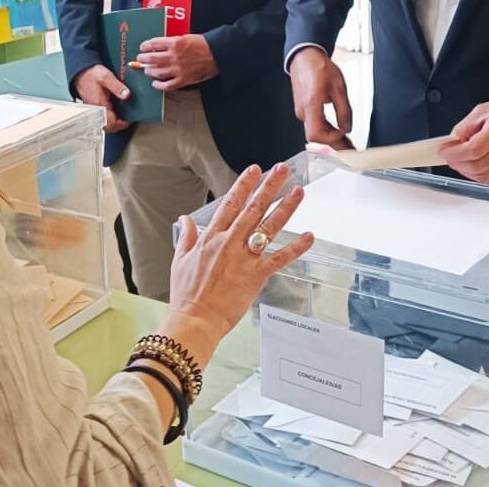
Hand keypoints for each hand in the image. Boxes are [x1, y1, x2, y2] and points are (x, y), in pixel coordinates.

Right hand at [72, 64, 130, 132]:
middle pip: (110, 127)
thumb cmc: (92, 75)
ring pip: (107, 125)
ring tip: (124, 115)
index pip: (112, 123)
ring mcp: (95, 112)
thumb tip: (126, 95)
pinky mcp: (95, 110)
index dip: (123, 123)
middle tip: (129, 118)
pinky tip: (117, 111)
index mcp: (99, 105)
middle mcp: (96, 111)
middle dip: (120, 125)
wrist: (81, 73)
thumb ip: (117, 86)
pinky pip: (104, 119)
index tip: (130, 119)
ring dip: (116, 122)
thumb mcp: (106, 77)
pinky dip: (112, 118)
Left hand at [137, 34, 217, 90]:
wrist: (218, 54)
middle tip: (140, 59)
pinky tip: (155, 83)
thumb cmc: (204, 44)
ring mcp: (178, 69)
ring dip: (149, 71)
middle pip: (151, 59)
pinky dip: (158, 85)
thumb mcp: (186, 37)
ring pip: (157, 72)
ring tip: (147, 70)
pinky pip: (167, 85)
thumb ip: (173, 42)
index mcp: (175, 43)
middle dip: (143, 59)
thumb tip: (160, 47)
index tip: (143, 47)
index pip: (153, 44)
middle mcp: (174, 56)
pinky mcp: (184, 80)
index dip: (145, 46)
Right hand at [161, 164, 314, 362]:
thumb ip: (185, 236)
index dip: (244, 185)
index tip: (254, 170)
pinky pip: (280, 258)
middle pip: (253, 208)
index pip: (230, 204)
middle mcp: (229, 243)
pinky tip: (309, 236)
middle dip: (269, 186)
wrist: (194, 320)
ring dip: (286, 207)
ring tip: (298, 191)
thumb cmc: (186, 294)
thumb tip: (184, 219)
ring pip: (269, 227)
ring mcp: (244, 258)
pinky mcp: (257, 276)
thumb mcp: (179, 260)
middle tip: (283, 169)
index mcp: (211, 238)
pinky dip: (296, 247)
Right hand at [289, 47, 352, 148]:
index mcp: (311, 104)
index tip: (345, 134)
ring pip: (316, 132)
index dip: (331, 138)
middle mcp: (303, 111)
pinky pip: (315, 124)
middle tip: (351, 149)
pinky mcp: (303, 109)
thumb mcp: (339, 87)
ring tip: (347, 141)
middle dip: (334, 144)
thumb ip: (344, 110)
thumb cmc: (319, 67)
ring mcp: (301, 111)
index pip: (316, 134)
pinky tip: (337, 130)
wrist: (305, 57)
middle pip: (316, 137)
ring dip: (331, 137)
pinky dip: (326, 130)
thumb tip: (346, 128)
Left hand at [440, 95, 488, 184]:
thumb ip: (466, 125)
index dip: (454, 153)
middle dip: (457, 163)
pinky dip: (480, 177)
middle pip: (476, 165)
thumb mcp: (486, 109)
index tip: (444, 151)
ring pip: (483, 176)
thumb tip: (452, 140)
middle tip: (450, 157)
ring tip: (461, 162)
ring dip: (467, 172)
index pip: (472, 150)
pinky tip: (474, 168)